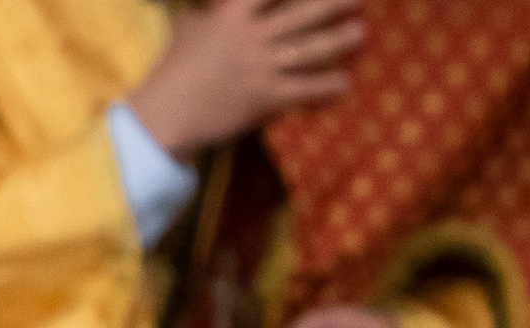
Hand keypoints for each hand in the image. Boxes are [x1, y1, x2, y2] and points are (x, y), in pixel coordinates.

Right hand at [128, 0, 364, 160]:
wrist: (167, 114)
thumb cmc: (174, 67)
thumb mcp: (190, 26)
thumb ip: (214, 11)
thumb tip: (218, 7)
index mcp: (232, 13)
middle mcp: (251, 36)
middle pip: (300, 13)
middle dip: (331, 3)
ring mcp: (260, 67)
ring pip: (307, 50)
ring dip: (338, 40)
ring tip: (362, 31)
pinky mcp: (263, 98)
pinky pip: (301, 90)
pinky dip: (325, 87)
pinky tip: (345, 82)